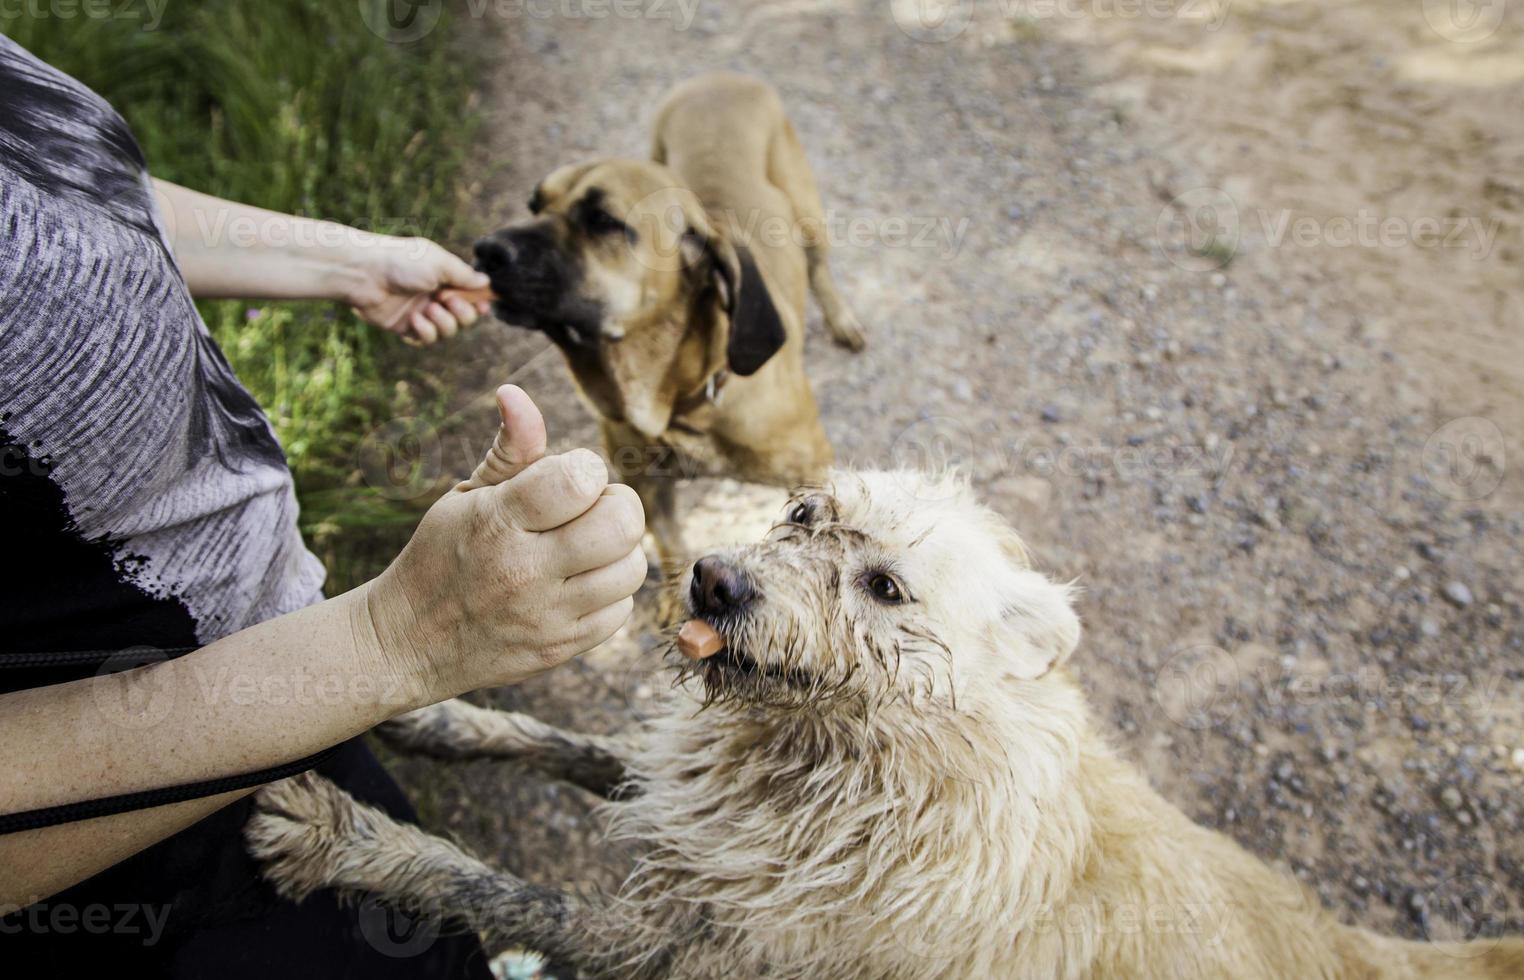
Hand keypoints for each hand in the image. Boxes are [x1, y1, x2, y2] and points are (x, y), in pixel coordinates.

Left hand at [344, 236, 492, 343]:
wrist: (365, 275)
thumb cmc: (401, 262)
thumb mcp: (438, 263)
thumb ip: (463, 275)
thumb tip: (486, 281)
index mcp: (444, 278)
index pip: (470, 294)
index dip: (480, 302)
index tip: (484, 306)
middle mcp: (435, 296)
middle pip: (465, 317)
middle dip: (463, 313)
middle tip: (450, 302)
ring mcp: (422, 313)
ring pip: (448, 331)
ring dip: (443, 323)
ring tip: (429, 309)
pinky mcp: (407, 328)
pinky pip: (427, 339)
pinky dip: (425, 331)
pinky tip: (414, 319)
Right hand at [362, 386, 646, 702]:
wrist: (408, 642)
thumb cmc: (442, 555)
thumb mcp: (466, 496)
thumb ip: (510, 449)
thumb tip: (516, 393)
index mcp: (498, 522)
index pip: (580, 479)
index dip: (587, 468)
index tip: (568, 477)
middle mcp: (525, 572)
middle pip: (621, 524)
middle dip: (616, 504)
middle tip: (590, 509)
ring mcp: (546, 616)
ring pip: (631, 569)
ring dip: (617, 550)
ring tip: (585, 547)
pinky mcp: (561, 649)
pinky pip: (621, 611)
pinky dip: (609, 592)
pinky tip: (578, 583)